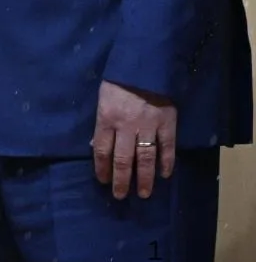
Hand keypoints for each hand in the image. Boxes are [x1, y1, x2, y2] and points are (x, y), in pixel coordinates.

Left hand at [92, 80, 176, 199]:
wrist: (146, 66)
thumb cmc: (118, 83)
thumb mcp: (101, 100)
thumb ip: (101, 124)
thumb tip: (95, 146)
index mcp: (106, 118)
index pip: (101, 150)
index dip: (102, 168)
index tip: (103, 181)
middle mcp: (126, 126)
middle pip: (123, 159)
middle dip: (121, 180)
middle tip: (121, 196)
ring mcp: (148, 126)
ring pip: (146, 158)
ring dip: (145, 178)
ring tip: (144, 193)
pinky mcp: (168, 123)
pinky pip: (167, 147)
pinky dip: (167, 163)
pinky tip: (165, 175)